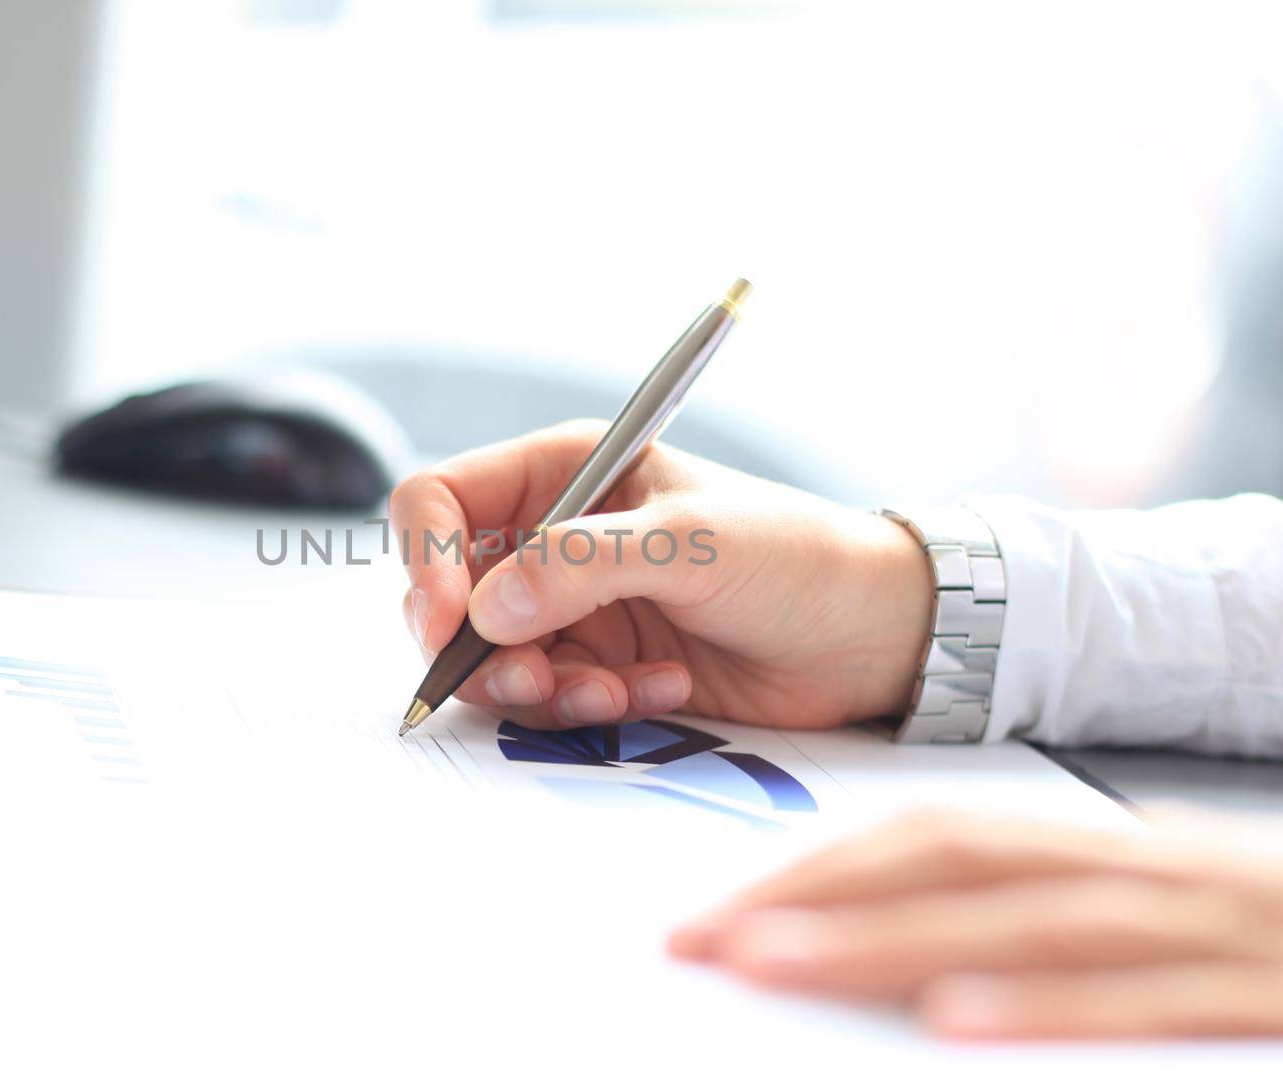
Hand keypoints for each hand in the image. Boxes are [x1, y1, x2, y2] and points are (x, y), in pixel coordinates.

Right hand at [388, 420, 931, 728]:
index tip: (449, 622)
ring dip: (543, 688)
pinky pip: (550, 699)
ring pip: (494, 658)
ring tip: (616, 691)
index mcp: (565, 471)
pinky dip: (591, 707)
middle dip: (483, 647)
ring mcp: (574, 606)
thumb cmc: (794, 556)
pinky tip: (662, 690)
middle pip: (452, 593)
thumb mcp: (688, 543)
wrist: (870, 633)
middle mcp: (554, 535)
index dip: (425, 559)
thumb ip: (579, 567)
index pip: (442, 500)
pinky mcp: (600, 664)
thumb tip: (484, 610)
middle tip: (537, 679)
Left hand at [669, 810, 1282, 1038]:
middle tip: (695, 939)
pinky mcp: (1271, 993)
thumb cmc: (1278, 944)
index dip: (814, 865)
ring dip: (887, 943)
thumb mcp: (1155, 921)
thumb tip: (911, 970)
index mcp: (1110, 850)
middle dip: (812, 898)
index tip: (711, 909)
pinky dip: (1048, 1010)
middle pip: (952, 863)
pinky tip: (954, 1026)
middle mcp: (1149, 869)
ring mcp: (1216, 924)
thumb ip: (1044, 928)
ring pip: (1029, 922)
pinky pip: (1148, 999)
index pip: (932, 835)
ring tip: (771, 967)